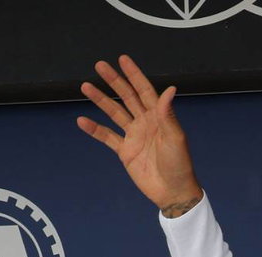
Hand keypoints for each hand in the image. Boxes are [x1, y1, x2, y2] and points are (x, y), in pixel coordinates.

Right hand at [78, 55, 203, 214]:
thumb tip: (170, 89)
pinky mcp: (125, 151)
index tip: (122, 59)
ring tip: (85, 86)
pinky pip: (107, 137)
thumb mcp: (175, 138)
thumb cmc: (179, 165)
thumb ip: (168, 114)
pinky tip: (82, 120)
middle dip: (114, 81)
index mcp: (159, 117)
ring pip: (114, 113)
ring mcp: (134, 136)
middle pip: (127, 97)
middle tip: (99, 65)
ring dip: (101, 100)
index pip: (144, 90)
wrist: (173, 192)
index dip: (134, 75)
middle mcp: (145, 122)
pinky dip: (94, 129)